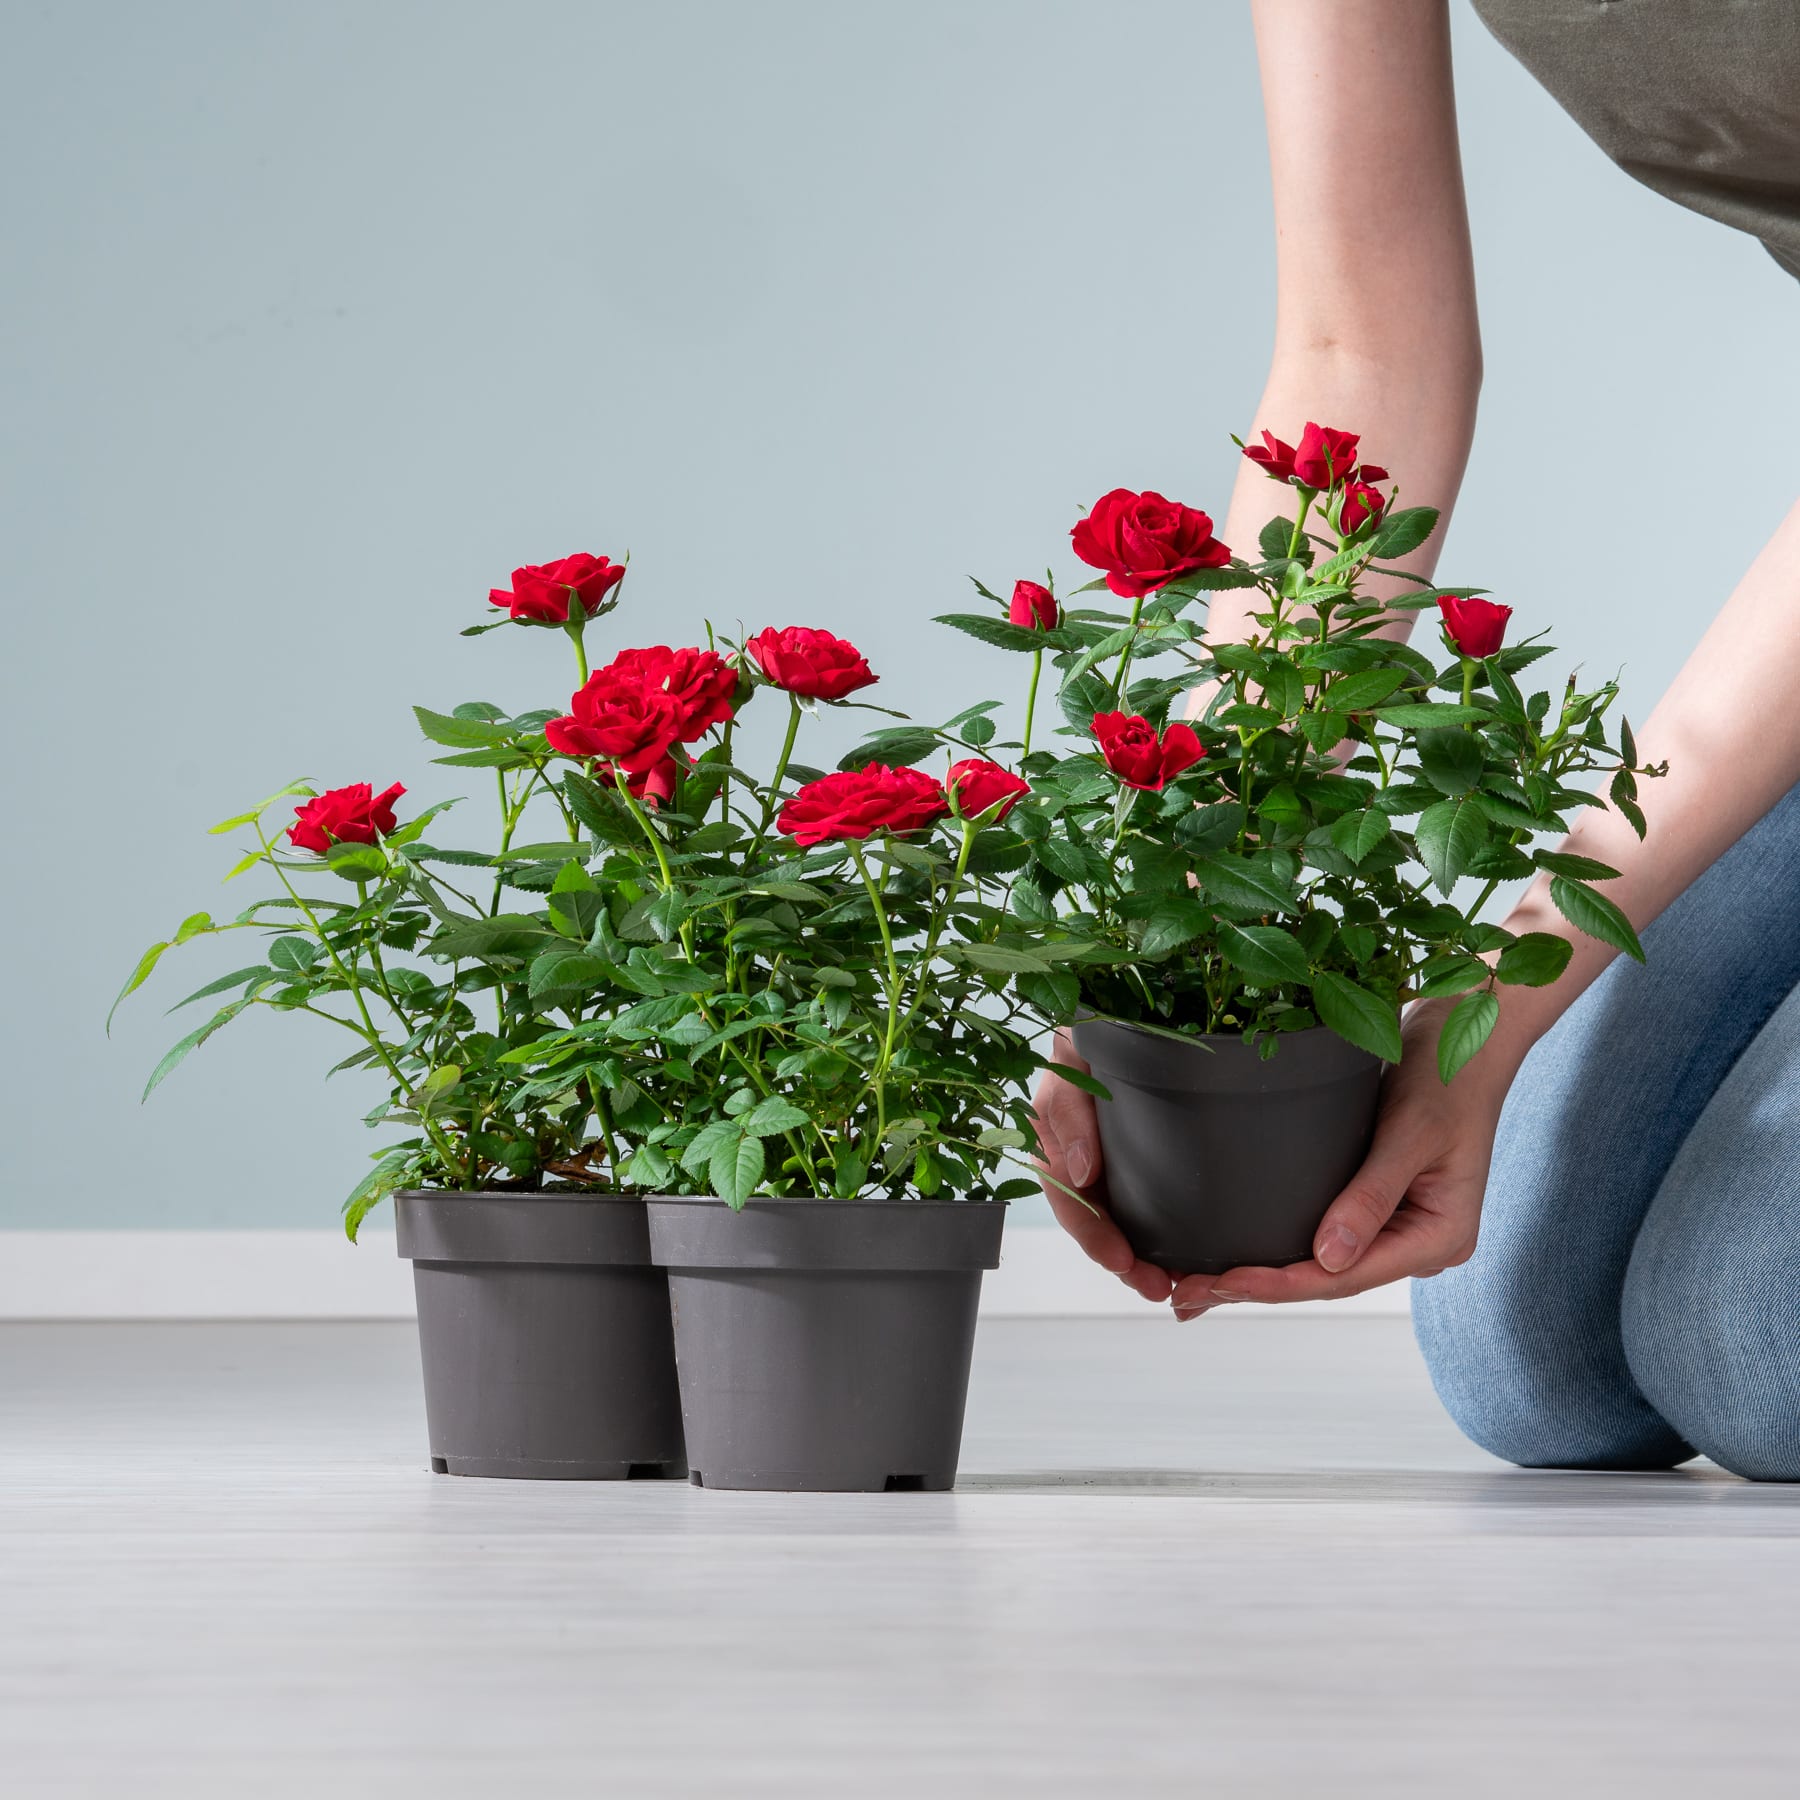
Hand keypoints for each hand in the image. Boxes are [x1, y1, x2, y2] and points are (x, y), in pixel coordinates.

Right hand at [1031, 1029, 1175, 1303]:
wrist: (1134, 994)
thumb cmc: (1098, 1019)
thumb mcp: (1072, 1053)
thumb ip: (1066, 1108)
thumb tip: (1079, 1173)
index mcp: (1056, 1127)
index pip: (1067, 1196)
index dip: (1092, 1234)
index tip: (1123, 1261)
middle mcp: (1078, 1145)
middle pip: (1093, 1218)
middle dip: (1122, 1261)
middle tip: (1157, 1288)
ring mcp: (1106, 1150)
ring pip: (1117, 1218)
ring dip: (1139, 1258)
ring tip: (1172, 1287)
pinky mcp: (1139, 1150)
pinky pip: (1142, 1201)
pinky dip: (1157, 1234)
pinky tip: (1179, 1256)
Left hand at [1170, 998, 1510, 1317]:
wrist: (1466, 1035)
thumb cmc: (1447, 1074)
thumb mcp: (1409, 1132)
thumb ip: (1371, 1195)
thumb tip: (1328, 1257)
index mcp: (1440, 1236)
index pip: (1348, 1275)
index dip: (1282, 1284)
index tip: (1225, 1283)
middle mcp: (1421, 1241)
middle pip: (1330, 1278)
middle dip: (1259, 1289)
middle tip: (1188, 1297)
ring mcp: (1401, 1225)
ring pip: (1323, 1263)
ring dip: (1264, 1275)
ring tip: (1197, 1289)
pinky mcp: (1379, 1203)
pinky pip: (1326, 1235)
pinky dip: (1284, 1246)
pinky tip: (1240, 1256)